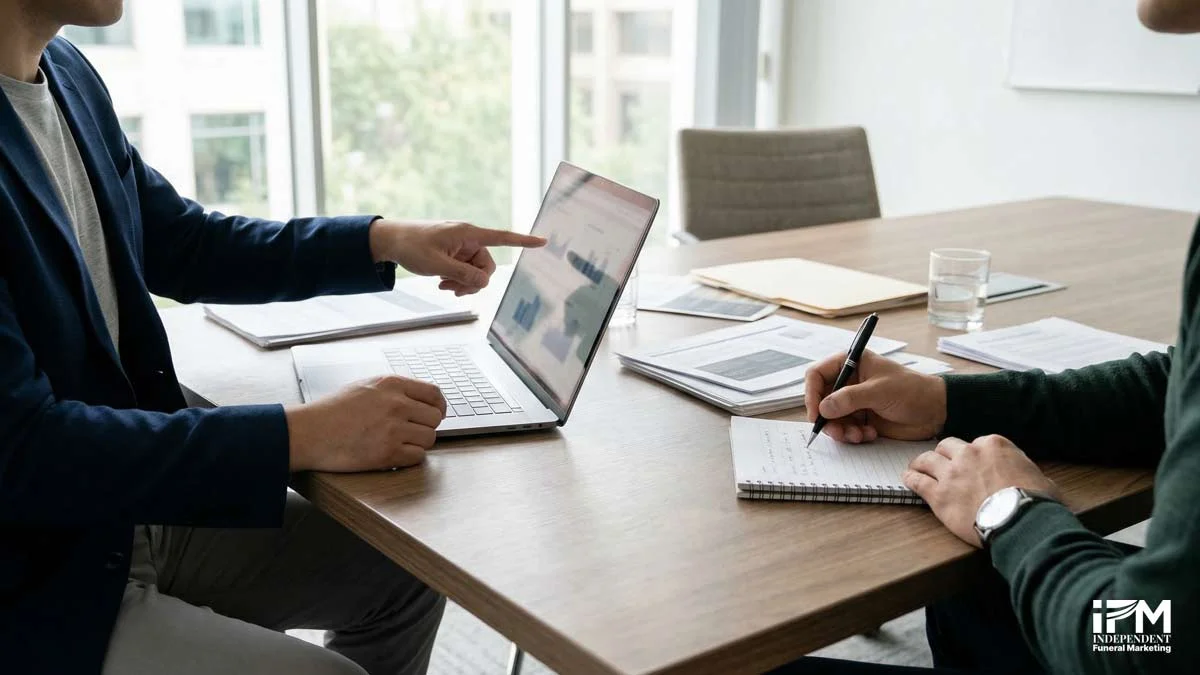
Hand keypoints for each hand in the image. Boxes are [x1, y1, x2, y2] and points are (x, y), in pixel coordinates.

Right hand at [284, 375, 445, 471]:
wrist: (309, 432)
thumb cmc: (332, 411)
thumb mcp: (366, 386)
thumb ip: (394, 390)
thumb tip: (421, 400)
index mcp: (392, 384)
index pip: (434, 394)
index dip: (438, 407)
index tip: (435, 414)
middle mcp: (396, 404)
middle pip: (435, 418)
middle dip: (426, 426)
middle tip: (411, 432)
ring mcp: (393, 429)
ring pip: (429, 439)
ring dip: (417, 443)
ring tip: (397, 443)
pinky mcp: (388, 453)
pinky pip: (417, 457)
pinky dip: (408, 458)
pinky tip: (392, 454)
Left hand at [369, 219, 545, 295]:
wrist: (391, 240)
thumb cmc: (412, 246)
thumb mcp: (437, 265)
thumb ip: (463, 276)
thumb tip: (485, 283)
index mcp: (468, 234)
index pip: (502, 237)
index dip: (523, 241)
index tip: (542, 242)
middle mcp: (468, 238)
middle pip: (487, 266)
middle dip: (474, 281)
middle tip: (454, 290)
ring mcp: (461, 246)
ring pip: (476, 271)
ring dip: (463, 283)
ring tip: (443, 286)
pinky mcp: (454, 253)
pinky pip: (465, 270)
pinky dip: (457, 279)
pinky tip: (442, 282)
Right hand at [804, 349, 946, 442]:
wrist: (935, 411)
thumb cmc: (912, 390)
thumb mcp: (879, 391)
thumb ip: (849, 398)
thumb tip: (823, 408)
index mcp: (851, 364)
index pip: (817, 375)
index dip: (811, 393)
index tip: (816, 413)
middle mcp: (848, 382)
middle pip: (820, 400)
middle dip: (827, 418)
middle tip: (837, 431)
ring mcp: (854, 401)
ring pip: (831, 418)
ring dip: (841, 430)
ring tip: (858, 436)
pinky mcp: (861, 418)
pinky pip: (844, 429)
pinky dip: (852, 435)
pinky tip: (869, 434)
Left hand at [903, 435, 1060, 546]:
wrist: (1022, 520)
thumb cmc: (1035, 502)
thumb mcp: (1040, 478)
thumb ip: (1026, 472)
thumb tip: (1032, 480)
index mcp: (993, 445)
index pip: (975, 444)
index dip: (972, 455)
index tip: (969, 463)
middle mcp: (969, 453)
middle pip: (947, 446)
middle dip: (944, 454)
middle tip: (941, 462)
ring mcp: (951, 473)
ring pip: (927, 459)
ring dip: (921, 463)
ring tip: (916, 467)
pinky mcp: (939, 494)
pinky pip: (917, 481)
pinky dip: (911, 479)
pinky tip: (908, 479)